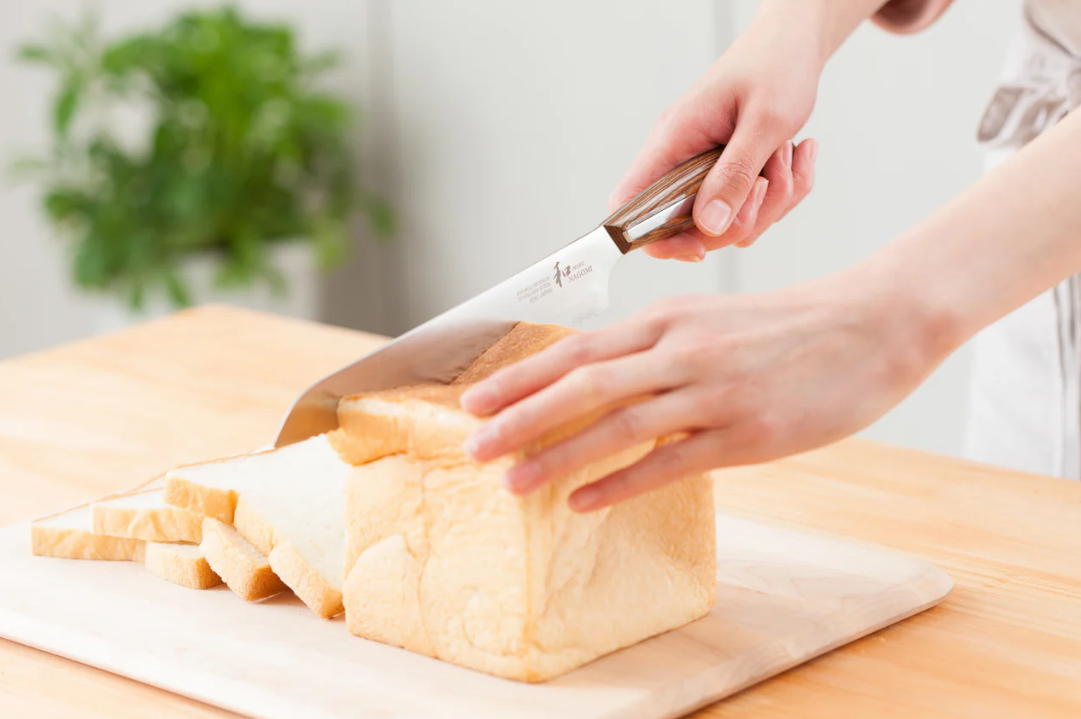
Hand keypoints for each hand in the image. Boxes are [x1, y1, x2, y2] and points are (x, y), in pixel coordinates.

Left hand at [460, 268, 942, 510]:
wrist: (871, 323)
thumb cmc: (787, 325)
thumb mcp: (711, 319)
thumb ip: (656, 346)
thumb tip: (600, 375)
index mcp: (667, 320)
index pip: (576, 350)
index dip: (520, 378)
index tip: (474, 400)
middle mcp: (680, 351)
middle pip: (582, 385)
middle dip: (519, 417)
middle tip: (472, 447)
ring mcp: (713, 392)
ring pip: (617, 425)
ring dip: (558, 455)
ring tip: (512, 482)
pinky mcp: (747, 433)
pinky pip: (671, 463)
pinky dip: (621, 484)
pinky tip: (584, 503)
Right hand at [613, 5, 822, 260]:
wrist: (795, 43)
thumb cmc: (776, 67)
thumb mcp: (763, 123)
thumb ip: (734, 176)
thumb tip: (709, 228)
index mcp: (672, 142)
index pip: (630, 207)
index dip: (654, 239)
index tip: (699, 248)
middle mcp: (680, 159)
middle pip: (688, 228)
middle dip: (740, 219)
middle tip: (768, 181)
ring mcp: (705, 169)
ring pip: (727, 222)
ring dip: (771, 202)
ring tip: (788, 155)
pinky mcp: (728, 172)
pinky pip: (751, 207)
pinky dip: (782, 191)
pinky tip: (796, 156)